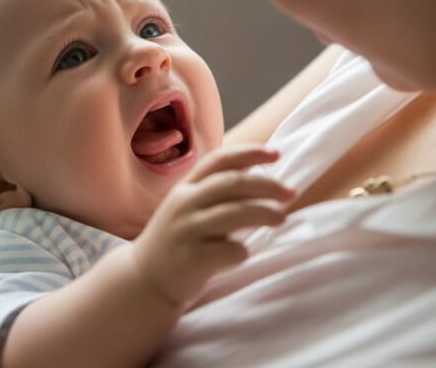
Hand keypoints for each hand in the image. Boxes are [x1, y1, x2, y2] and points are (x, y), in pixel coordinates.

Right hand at [130, 144, 294, 306]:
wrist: (144, 281)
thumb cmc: (177, 241)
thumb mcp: (187, 208)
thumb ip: (215, 193)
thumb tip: (261, 178)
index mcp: (185, 187)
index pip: (220, 160)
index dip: (250, 153)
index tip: (276, 153)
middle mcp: (183, 204)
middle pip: (233, 184)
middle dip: (267, 185)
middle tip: (291, 192)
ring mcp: (185, 231)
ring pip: (235, 214)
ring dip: (265, 213)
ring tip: (282, 217)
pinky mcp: (191, 259)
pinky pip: (230, 250)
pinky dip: (243, 251)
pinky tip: (241, 254)